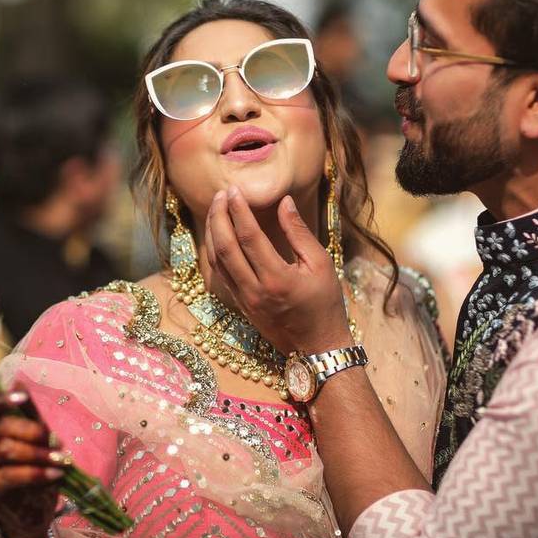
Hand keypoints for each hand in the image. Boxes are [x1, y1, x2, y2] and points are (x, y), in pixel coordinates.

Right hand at [0, 387, 65, 537]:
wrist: (33, 511)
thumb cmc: (32, 470)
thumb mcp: (34, 438)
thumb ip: (26, 413)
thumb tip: (17, 382)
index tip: (20, 397)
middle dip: (31, 429)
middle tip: (53, 439)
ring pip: (4, 448)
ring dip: (38, 452)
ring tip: (61, 459)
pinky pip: (9, 475)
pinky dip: (36, 472)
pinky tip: (56, 474)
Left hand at [204, 186, 353, 354]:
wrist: (317, 347)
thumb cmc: (325, 304)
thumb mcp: (321, 265)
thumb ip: (299, 233)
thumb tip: (284, 202)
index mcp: (277, 278)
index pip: (249, 236)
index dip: (238, 210)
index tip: (234, 190)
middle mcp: (254, 290)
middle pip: (226, 246)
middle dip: (219, 216)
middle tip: (220, 194)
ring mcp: (244, 299)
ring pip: (217, 261)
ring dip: (213, 232)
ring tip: (215, 210)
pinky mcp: (240, 305)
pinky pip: (219, 274)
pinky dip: (214, 252)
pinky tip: (216, 236)